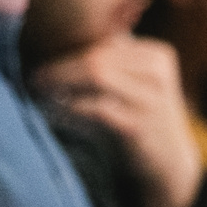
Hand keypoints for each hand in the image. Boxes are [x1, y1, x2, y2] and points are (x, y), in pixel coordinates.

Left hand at [33, 36, 205, 206]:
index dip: (72, 51)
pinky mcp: (138, 126)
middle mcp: (158, 73)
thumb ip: (113, 63)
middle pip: (98, 57)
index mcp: (158, 55)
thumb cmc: (144, 119)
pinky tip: (55, 111)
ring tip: (41, 91)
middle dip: (61, 66)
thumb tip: (61, 46)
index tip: (46, 63)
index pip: (106, 44)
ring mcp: (151, 100)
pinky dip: (71, 106)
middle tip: (36, 77)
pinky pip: (96, 107)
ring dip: (62, 82)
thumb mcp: (138, 85)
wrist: (170, 162)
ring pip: (97, 76)